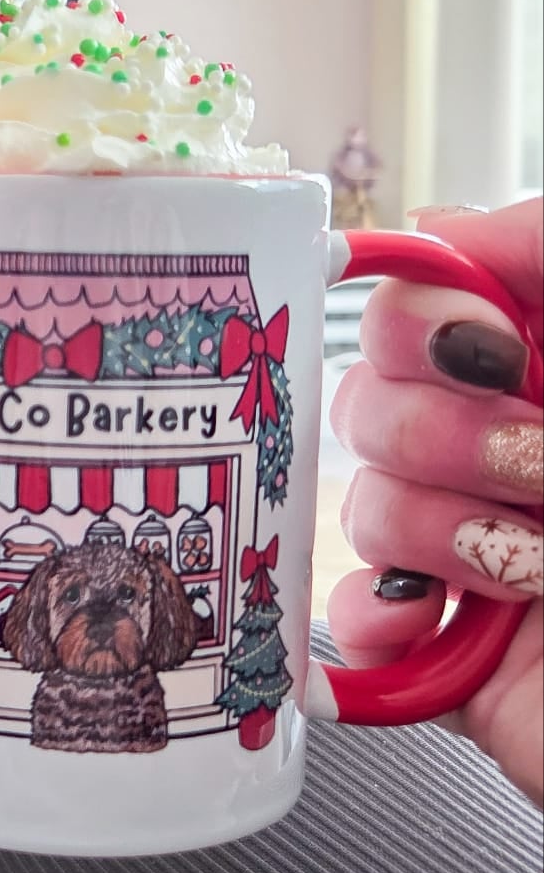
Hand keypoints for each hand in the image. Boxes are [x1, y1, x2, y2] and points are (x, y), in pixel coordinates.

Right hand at [328, 200, 542, 806]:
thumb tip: (448, 231)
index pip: (434, 293)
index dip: (427, 307)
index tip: (487, 347)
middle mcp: (512, 444)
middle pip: (372, 386)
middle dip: (445, 433)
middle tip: (538, 473)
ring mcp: (477, 541)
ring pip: (363, 490)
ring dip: (440, 531)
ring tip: (533, 574)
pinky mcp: (450, 640)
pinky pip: (348, 609)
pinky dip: (373, 620)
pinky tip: (433, 625)